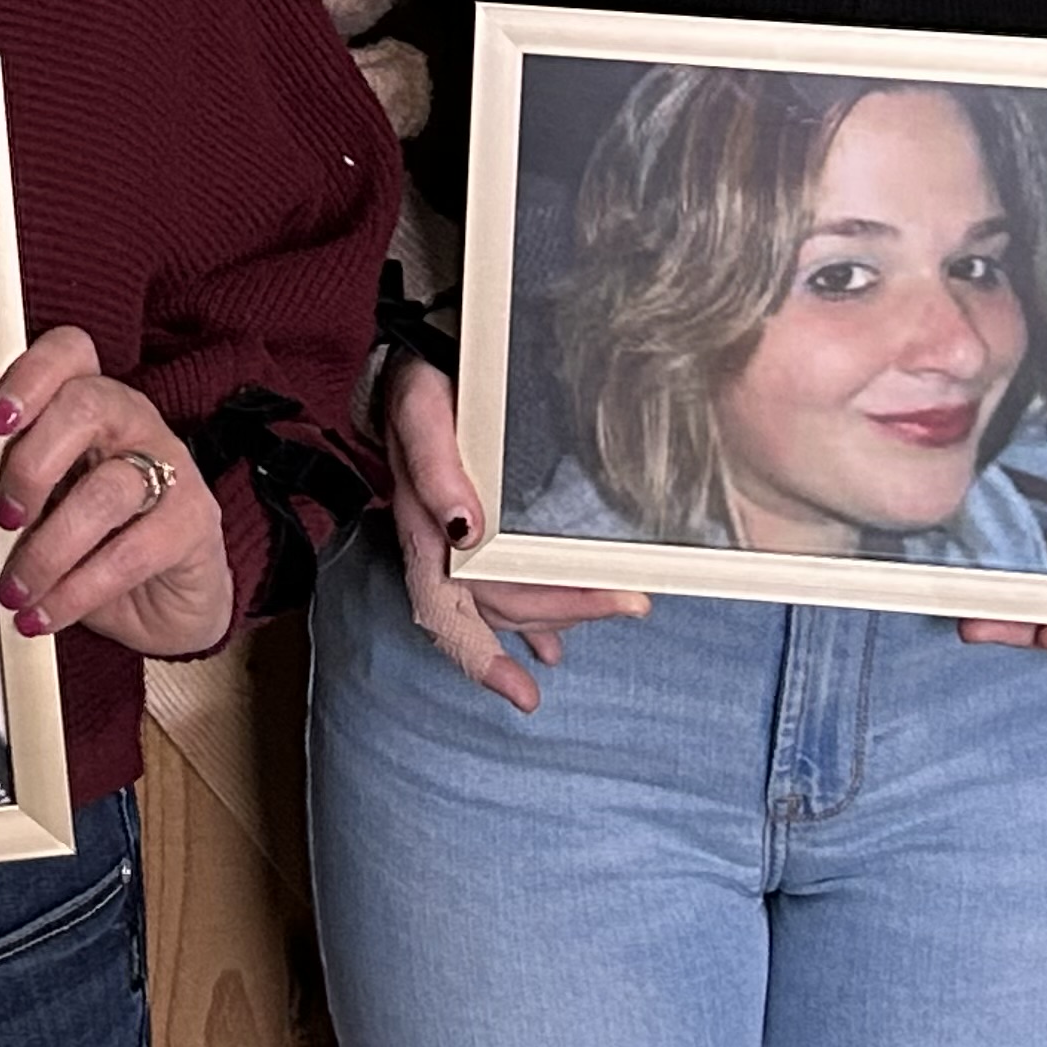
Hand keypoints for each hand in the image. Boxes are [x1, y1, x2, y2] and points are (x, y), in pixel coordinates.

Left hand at [0, 328, 233, 658]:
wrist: (165, 606)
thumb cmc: (89, 544)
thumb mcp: (44, 508)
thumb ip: (11, 487)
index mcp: (89, 400)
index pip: (69, 351)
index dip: (29, 376)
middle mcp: (133, 420)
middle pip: (85, 405)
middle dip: (32, 464)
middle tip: (3, 519)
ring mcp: (171, 467)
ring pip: (107, 488)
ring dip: (49, 548)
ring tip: (16, 590)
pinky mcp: (194, 522)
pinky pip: (132, 552)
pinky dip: (78, 591)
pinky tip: (45, 615)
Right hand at [377, 352, 644, 713]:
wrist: (416, 352)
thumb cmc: (417, 382)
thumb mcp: (421, 411)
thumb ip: (435, 467)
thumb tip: (465, 527)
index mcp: (422, 527)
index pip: (449, 611)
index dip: (483, 658)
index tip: (525, 694)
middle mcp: (439, 541)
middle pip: (497, 604)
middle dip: (564, 611)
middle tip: (630, 601)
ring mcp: (458, 536)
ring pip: (508, 597)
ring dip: (561, 612)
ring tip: (618, 608)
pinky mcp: (478, 522)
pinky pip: (505, 581)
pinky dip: (537, 614)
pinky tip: (555, 642)